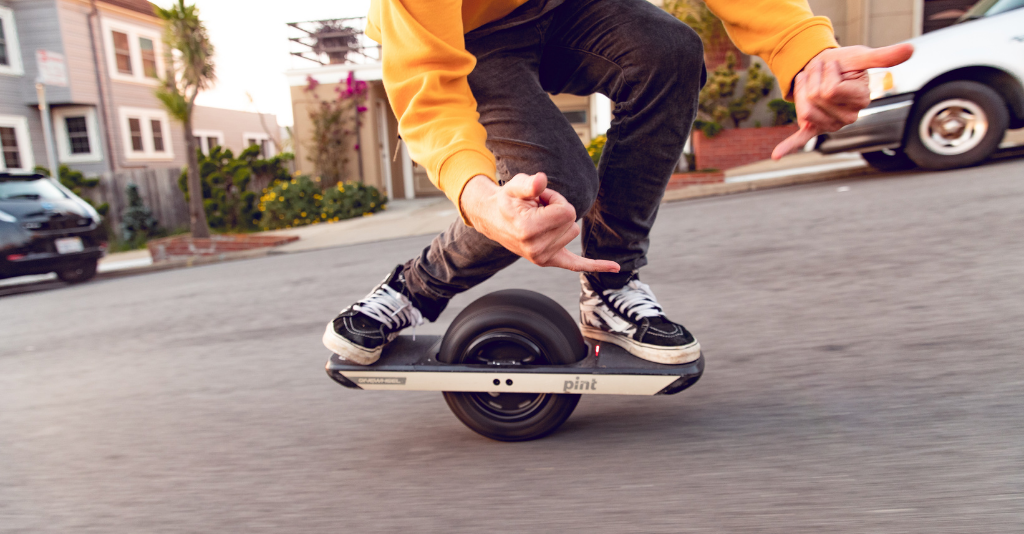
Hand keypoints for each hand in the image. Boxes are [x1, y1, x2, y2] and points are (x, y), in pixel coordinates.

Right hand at [460, 173, 619, 272]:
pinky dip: (595, 265)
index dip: (556, 199)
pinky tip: (615, 266)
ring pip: (572, 232)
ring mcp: (542, 257)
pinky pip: (576, 264)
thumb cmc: (508, 200)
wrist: (493, 219)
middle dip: (557, 209)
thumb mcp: (515, 186)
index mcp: (529, 230)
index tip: (540, 198)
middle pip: (571, 221)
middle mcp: (536, 248)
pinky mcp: (548, 261)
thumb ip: (529, 183)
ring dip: (559, 221)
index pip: (567, 211)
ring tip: (538, 218)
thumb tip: (541, 180)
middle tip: (537, 208)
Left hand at [771, 43, 914, 159]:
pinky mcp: (813, 128)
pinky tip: (776, 155)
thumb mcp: (862, 56)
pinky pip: (801, 139)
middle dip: (813, 79)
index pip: (830, 89)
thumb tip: (911, 49)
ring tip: (813, 83)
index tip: (834, 66)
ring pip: (804, 110)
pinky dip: (788, 147)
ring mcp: (830, 125)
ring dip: (802, 91)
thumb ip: (883, 57)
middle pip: (815, 99)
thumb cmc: (846, 62)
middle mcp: (848, 118)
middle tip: (822, 73)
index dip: (827, 72)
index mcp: (861, 101)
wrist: (825, 66)